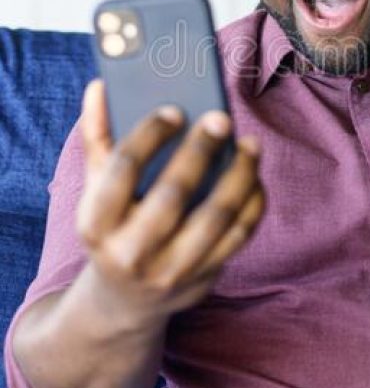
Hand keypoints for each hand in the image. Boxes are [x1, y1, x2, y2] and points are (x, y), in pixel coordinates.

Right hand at [75, 80, 263, 327]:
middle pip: (173, 194)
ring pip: (217, 217)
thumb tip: (100, 86)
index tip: (175, 109)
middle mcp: (131, 252)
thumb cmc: (113, 227)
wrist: (125, 301)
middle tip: (221, 118)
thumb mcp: (95, 190)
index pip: (122, 170)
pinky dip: (253, 201)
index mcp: (96, 224)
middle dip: (201, 150)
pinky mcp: (203, 278)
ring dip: (241, 174)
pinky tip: (255, 175)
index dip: (150, 134)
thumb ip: (98, 138)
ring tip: (251, 143)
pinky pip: (240, 235)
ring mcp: (171, 270)